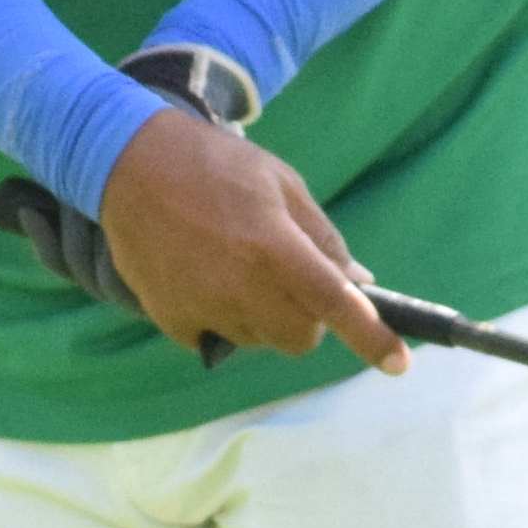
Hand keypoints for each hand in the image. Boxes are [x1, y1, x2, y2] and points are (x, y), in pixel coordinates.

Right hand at [92, 106, 404, 372]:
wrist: (129, 164)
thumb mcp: (282, 183)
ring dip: (263, 317)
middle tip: (292, 282)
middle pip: (300, 339)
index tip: (398, 364)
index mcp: (275, 247)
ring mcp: (203, 307)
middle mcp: (240, 286)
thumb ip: (322, 238)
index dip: (372, 338)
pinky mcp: (171, 319)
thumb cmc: (216, 166)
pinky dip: (221, 318)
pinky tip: (205, 276)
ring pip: (258, 339)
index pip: (335, 304)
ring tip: (236, 266)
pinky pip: (216, 337)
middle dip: (308, 319)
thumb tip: (358, 282)